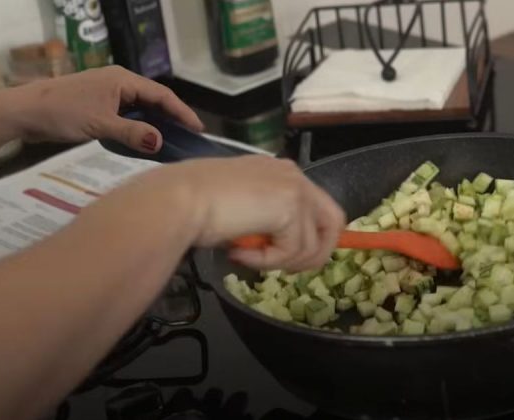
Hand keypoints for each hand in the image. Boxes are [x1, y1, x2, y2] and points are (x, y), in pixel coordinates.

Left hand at [7, 65, 202, 152]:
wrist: (24, 113)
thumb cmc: (62, 113)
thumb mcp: (101, 125)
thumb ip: (133, 134)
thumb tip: (161, 142)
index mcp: (123, 80)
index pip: (162, 95)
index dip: (182, 112)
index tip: (198, 129)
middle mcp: (119, 83)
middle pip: (154, 101)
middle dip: (172, 119)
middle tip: (190, 139)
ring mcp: (108, 95)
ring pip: (141, 110)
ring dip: (155, 125)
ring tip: (173, 143)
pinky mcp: (98, 106)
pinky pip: (128, 116)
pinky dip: (139, 128)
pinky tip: (145, 143)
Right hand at [93, 156, 345, 271]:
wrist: (180, 200)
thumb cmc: (196, 204)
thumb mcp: (241, 209)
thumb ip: (267, 219)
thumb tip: (280, 248)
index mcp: (281, 171)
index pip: (318, 207)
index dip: (311, 238)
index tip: (289, 260)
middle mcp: (294, 174)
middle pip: (333, 222)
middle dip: (314, 254)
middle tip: (284, 269)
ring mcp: (296, 189)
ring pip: (312, 245)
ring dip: (279, 262)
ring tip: (246, 257)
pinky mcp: (292, 207)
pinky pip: (292, 252)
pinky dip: (266, 262)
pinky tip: (240, 254)